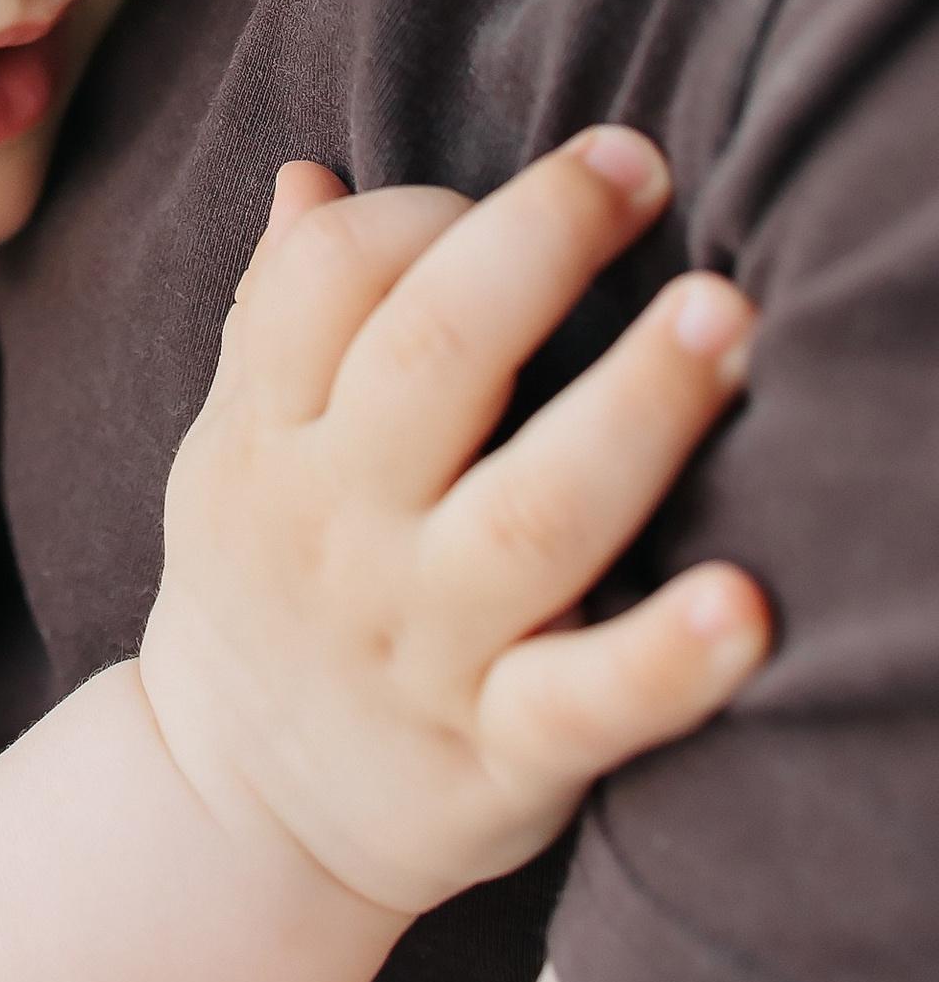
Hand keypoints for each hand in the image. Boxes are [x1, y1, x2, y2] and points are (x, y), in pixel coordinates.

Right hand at [139, 132, 773, 911]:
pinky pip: (586, 702)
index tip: (547, 189)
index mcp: (270, 435)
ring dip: (636, 407)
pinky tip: (746, 601)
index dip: (432, 207)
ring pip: (532, 514)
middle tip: (641, 166)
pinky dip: (667, 659)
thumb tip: (311, 177)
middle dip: (542, 243)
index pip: (334, 277)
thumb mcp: (235, 450)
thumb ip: (277, 319)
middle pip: (433, 357)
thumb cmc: (271, 585)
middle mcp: (340, 528)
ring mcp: (421, 644)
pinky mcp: (498, 758)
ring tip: (727, 319)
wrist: (236, 815)